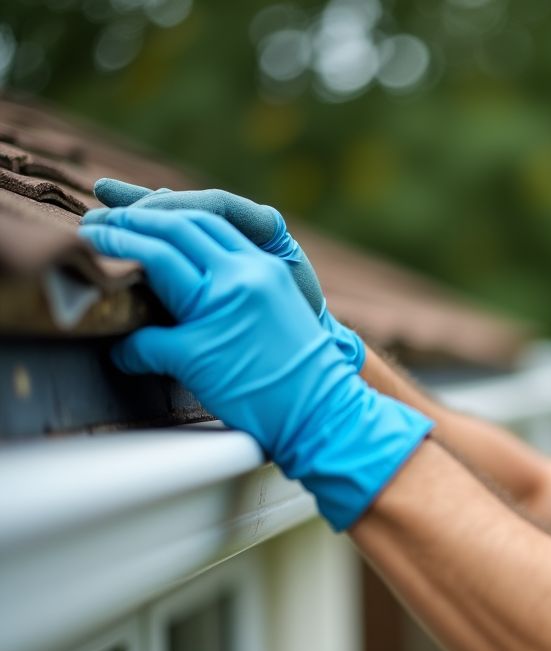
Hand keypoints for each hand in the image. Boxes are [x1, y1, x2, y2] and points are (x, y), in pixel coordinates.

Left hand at [79, 208, 430, 529]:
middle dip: (132, 218)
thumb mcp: (278, 309)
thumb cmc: (303, 371)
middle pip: (178, 228)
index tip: (135, 206)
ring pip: (158, 259)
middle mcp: (246, 278)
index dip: (165, 208)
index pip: (208, 219)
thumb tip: (192, 277)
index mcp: (265, 266)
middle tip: (98, 219)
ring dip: (118, 245)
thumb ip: (243, 285)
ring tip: (92, 241)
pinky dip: (128, 347)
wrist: (325, 411)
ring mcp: (224, 310)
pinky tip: (118, 349)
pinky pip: (148, 339)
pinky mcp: (203, 351)